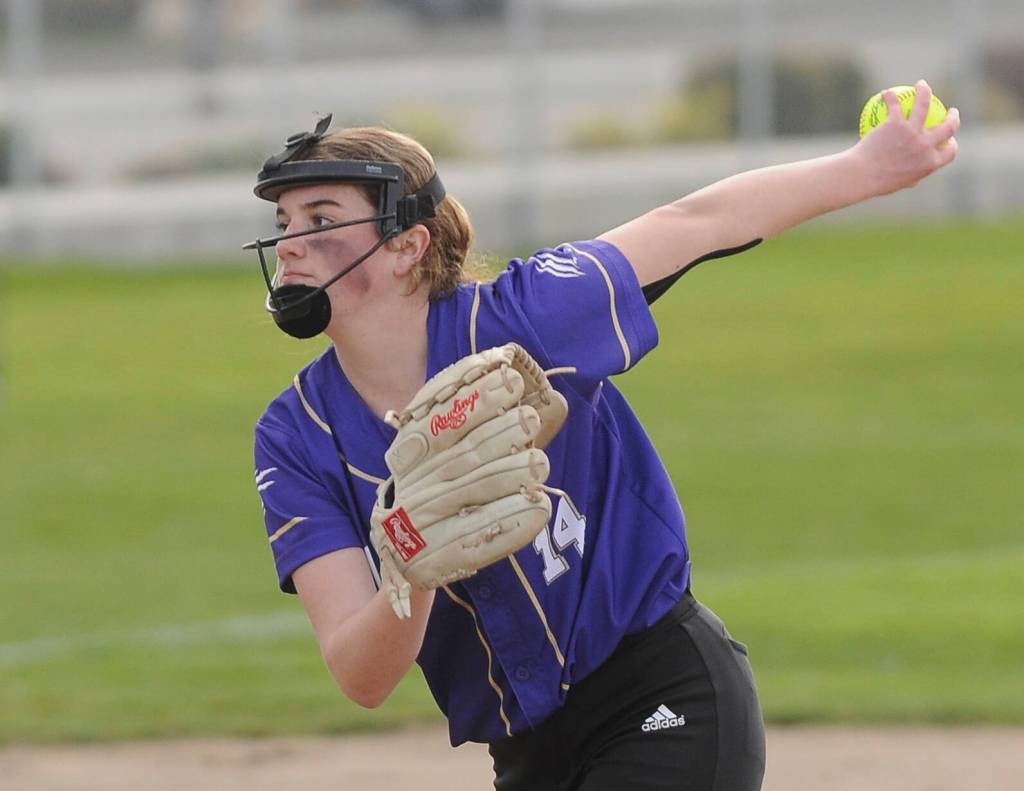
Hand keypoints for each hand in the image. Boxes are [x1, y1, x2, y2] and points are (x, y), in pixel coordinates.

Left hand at [852, 79, 960, 196]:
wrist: (861, 176)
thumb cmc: (876, 183)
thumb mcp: (897, 184)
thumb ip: (910, 178)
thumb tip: (913, 177)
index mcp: (930, 163)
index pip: (950, 152)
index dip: (953, 144)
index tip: (950, 139)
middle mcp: (926, 146)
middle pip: (949, 127)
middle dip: (954, 116)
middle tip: (950, 111)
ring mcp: (913, 133)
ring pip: (924, 104)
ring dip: (925, 91)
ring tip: (921, 85)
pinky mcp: (897, 124)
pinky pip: (895, 105)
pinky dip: (891, 97)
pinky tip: (886, 93)